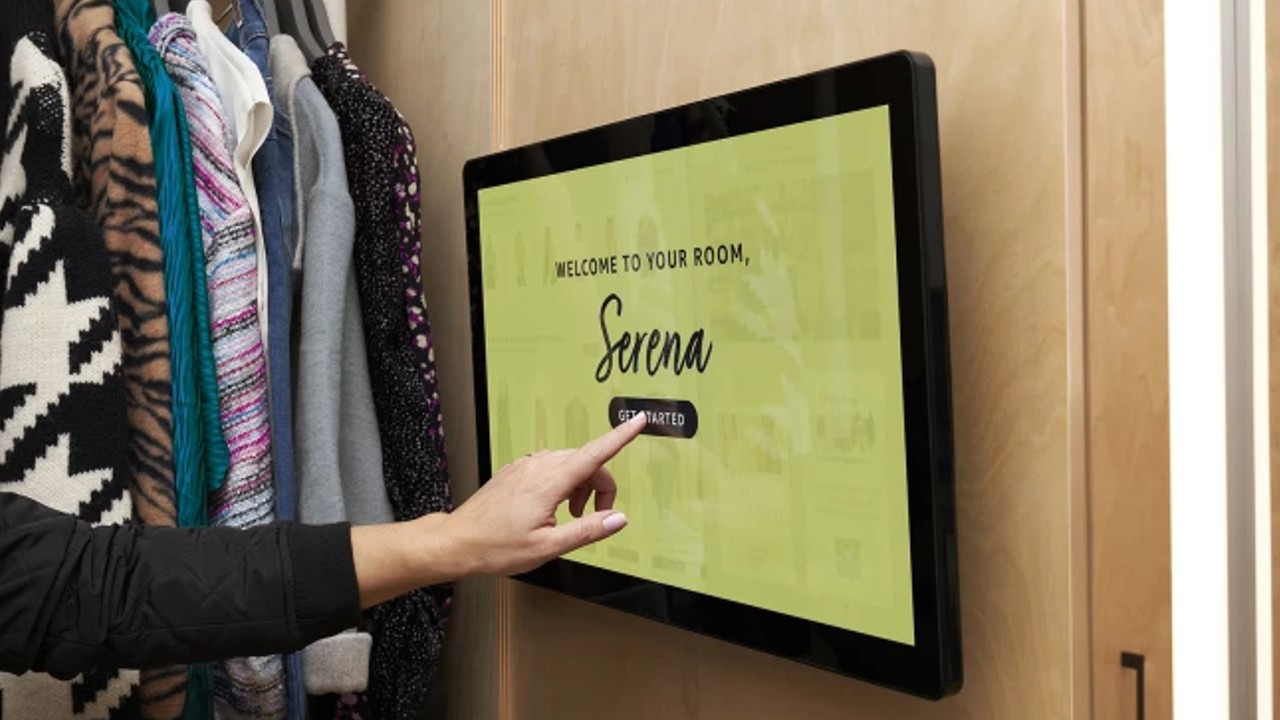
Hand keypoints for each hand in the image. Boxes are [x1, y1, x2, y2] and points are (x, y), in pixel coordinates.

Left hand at [441, 412, 647, 576]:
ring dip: (581, 486)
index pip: (594, 454)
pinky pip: (551, 467)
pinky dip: (563, 484)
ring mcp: (525, 466)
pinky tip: (552, 509)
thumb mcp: (548, 547)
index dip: (620, 437)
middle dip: (600, 486)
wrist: (458, 542)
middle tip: (597, 517)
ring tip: (571, 517)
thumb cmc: (497, 547)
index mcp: (549, 482)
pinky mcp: (516, 471)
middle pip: (586, 462)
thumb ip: (587, 530)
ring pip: (569, 464)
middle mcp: (537, 467)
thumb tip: (618, 518)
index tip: (637, 422)